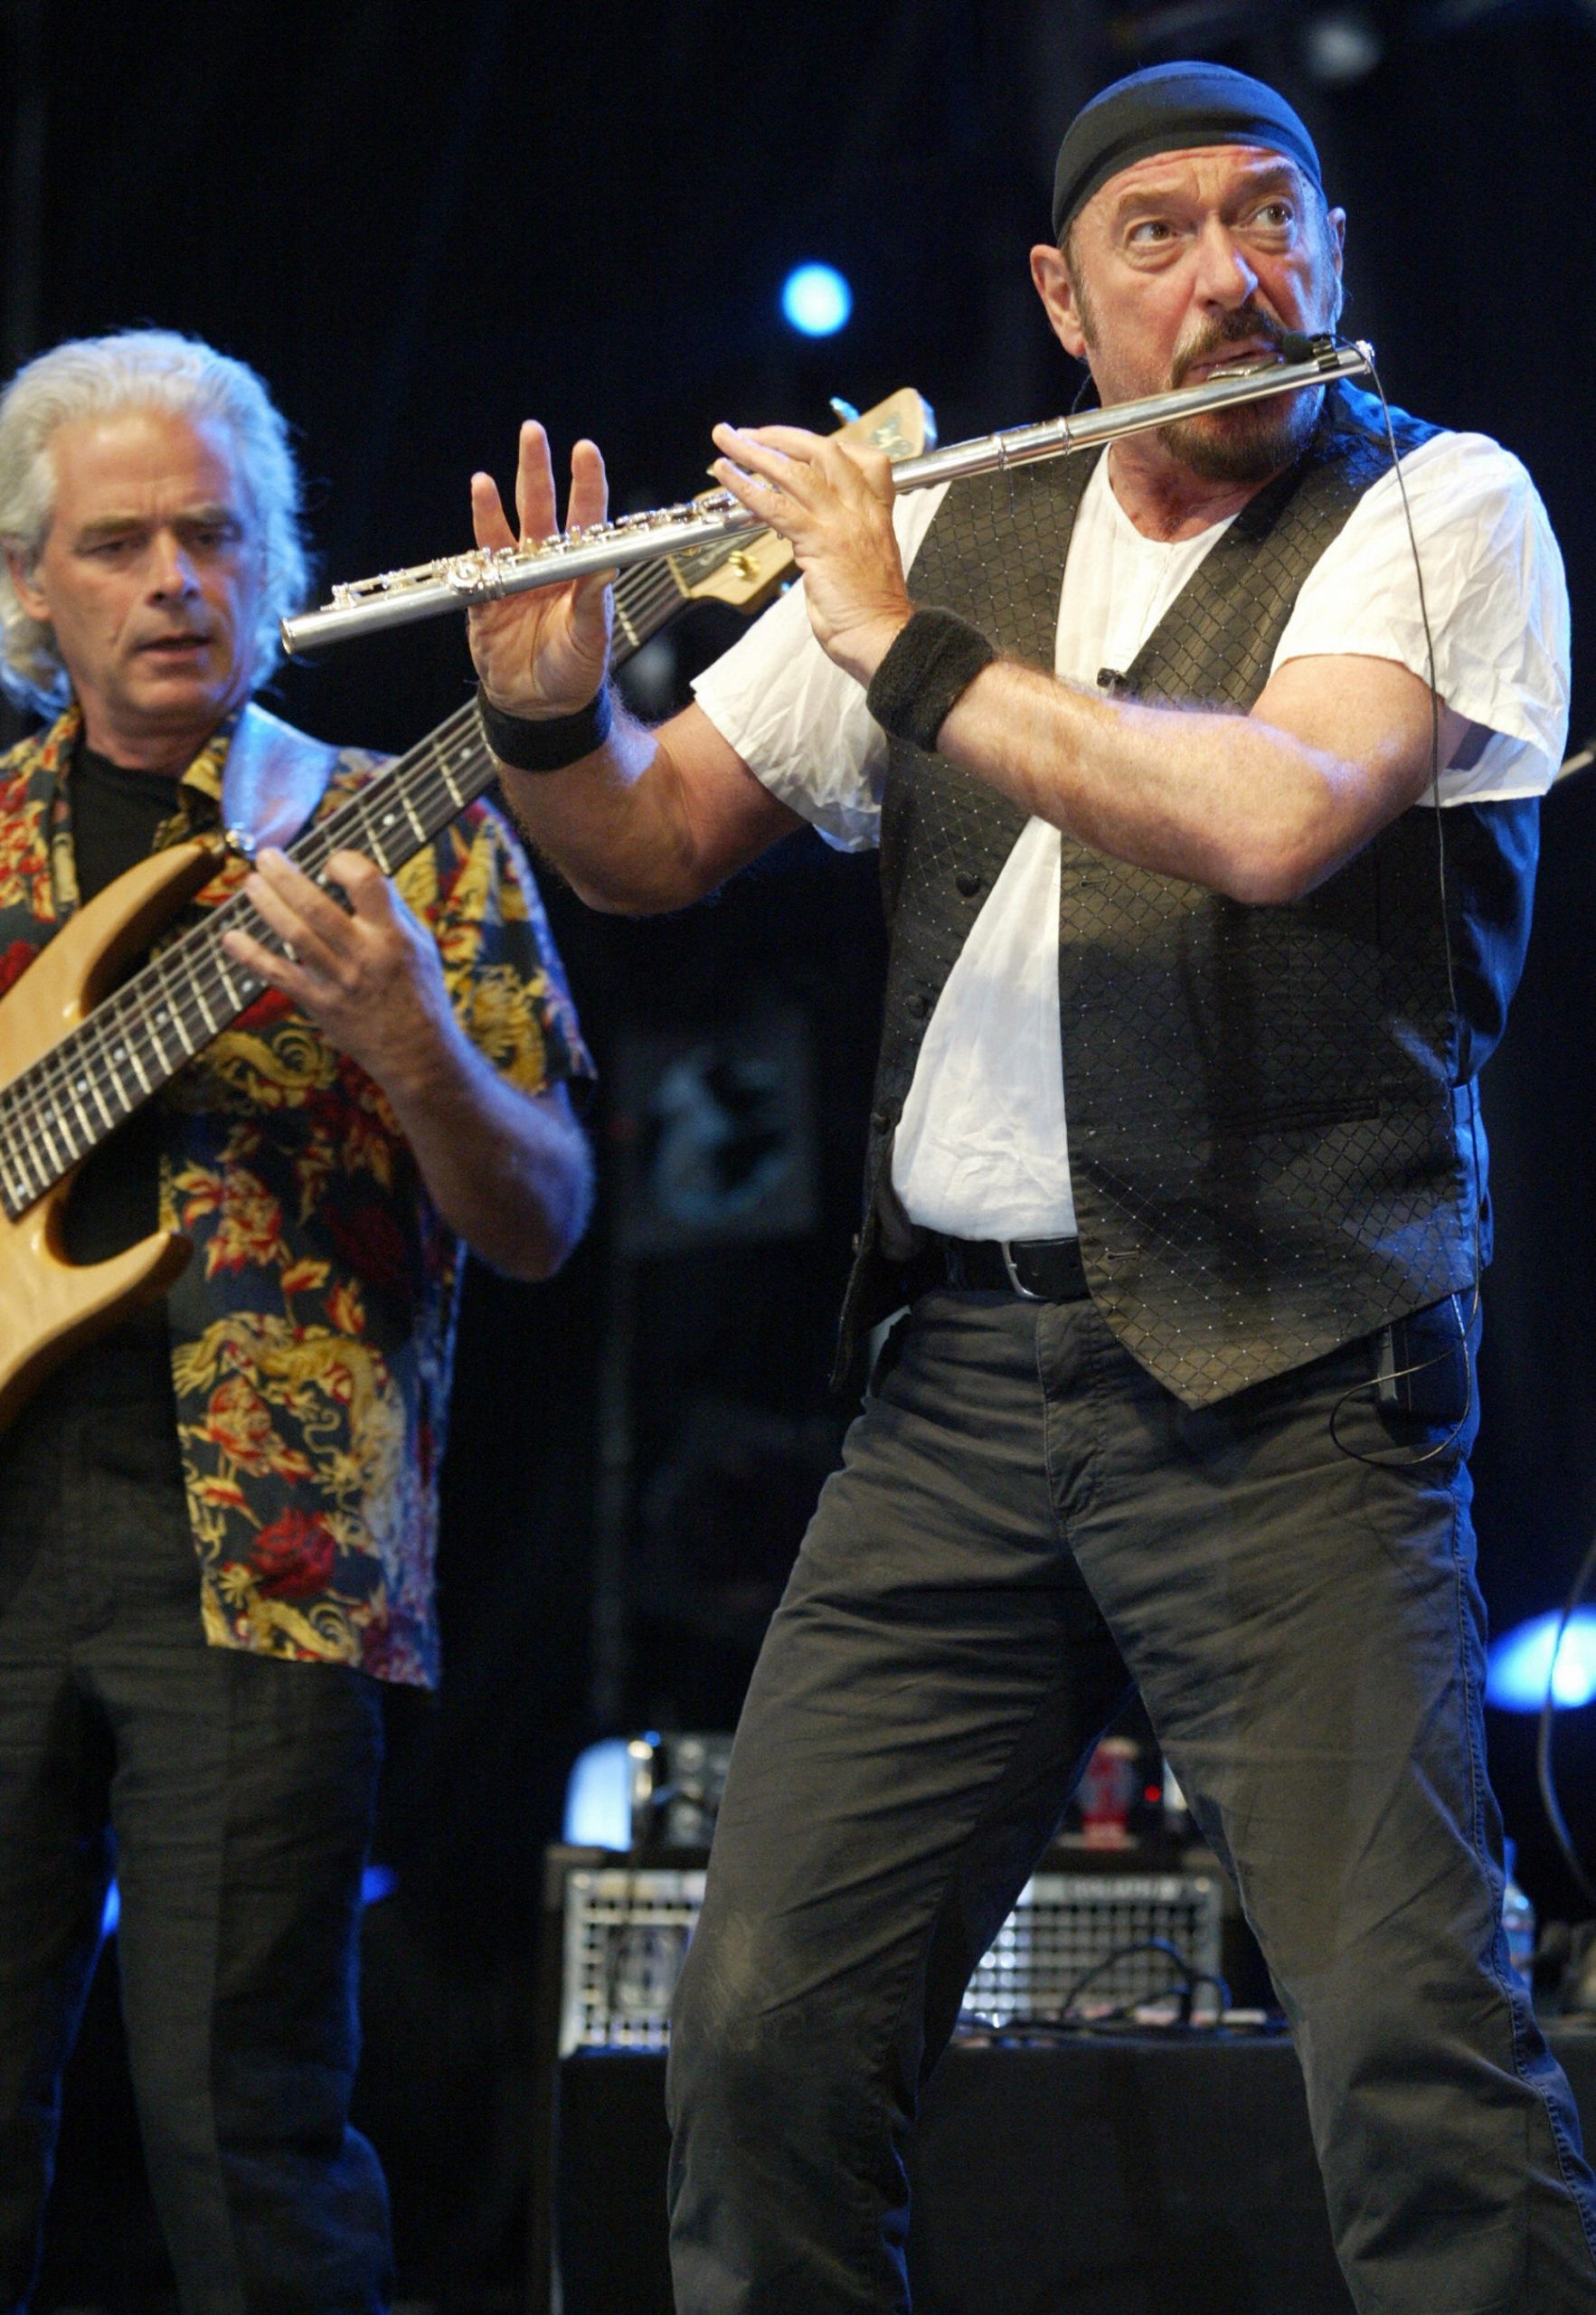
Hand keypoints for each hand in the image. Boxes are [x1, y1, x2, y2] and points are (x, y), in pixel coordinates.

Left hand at [222, 848, 458, 1101]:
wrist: (415, 1051)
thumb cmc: (418, 990)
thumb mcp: (419, 944)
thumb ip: (390, 910)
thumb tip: (357, 873)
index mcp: (392, 933)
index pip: (366, 881)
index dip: (343, 862)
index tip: (330, 865)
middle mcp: (364, 954)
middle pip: (316, 906)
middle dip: (285, 876)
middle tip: (266, 857)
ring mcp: (338, 980)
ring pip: (294, 934)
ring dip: (267, 904)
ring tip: (251, 883)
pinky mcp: (319, 1003)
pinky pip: (279, 975)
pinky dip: (251, 956)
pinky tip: (230, 938)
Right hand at [467, 422, 613, 719]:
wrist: (537, 707)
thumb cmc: (573, 673)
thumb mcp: (590, 639)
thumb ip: (594, 601)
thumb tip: (607, 565)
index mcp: (579, 571)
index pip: (586, 519)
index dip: (586, 483)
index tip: (585, 449)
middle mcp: (547, 565)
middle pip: (542, 508)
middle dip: (538, 470)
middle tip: (533, 431)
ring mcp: (515, 577)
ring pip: (507, 526)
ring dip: (500, 495)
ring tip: (488, 472)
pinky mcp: (486, 595)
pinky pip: (479, 558)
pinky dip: (478, 530)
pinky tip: (477, 498)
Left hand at [709, 422, 911, 683]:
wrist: (883, 639)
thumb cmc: (871, 614)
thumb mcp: (859, 564)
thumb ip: (833, 542)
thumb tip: (803, 538)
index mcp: (876, 513)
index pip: (863, 459)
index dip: (827, 447)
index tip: (797, 446)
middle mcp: (861, 510)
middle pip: (824, 451)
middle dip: (783, 436)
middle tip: (751, 434)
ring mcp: (841, 523)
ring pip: (795, 471)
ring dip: (755, 451)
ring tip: (727, 439)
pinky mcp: (820, 542)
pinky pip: (777, 506)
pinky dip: (746, 487)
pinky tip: (726, 474)